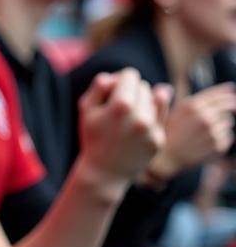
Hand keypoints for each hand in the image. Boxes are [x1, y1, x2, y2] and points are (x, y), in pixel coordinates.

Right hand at [77, 69, 163, 185]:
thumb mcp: (86, 106)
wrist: (104, 172)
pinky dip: (149, 120)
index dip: (119, 81)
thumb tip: (130, 74)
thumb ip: (102, 84)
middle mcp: (140, 116)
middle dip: (131, 93)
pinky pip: (159, 118)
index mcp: (121, 104)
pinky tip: (136, 130)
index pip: (131, 74)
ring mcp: (152, 130)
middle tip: (116, 110)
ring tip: (126, 120)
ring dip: (142, 105)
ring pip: (154, 101)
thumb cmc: (92, 135)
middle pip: (143, 86)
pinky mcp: (159, 141)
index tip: (110, 94)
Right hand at [156, 83, 235, 176]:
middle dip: (228, 107)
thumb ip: (196, 101)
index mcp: (192, 106)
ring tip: (207, 129)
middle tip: (228, 108)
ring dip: (222, 123)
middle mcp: (204, 117)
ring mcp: (213, 132)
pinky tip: (208, 140)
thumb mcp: (177, 111)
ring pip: (228, 122)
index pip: (217, 95)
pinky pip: (228, 136)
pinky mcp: (218, 146)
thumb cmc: (170, 131)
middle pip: (228, 107)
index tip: (232, 90)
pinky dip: (222, 136)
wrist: (167, 157)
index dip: (226, 92)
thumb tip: (218, 89)